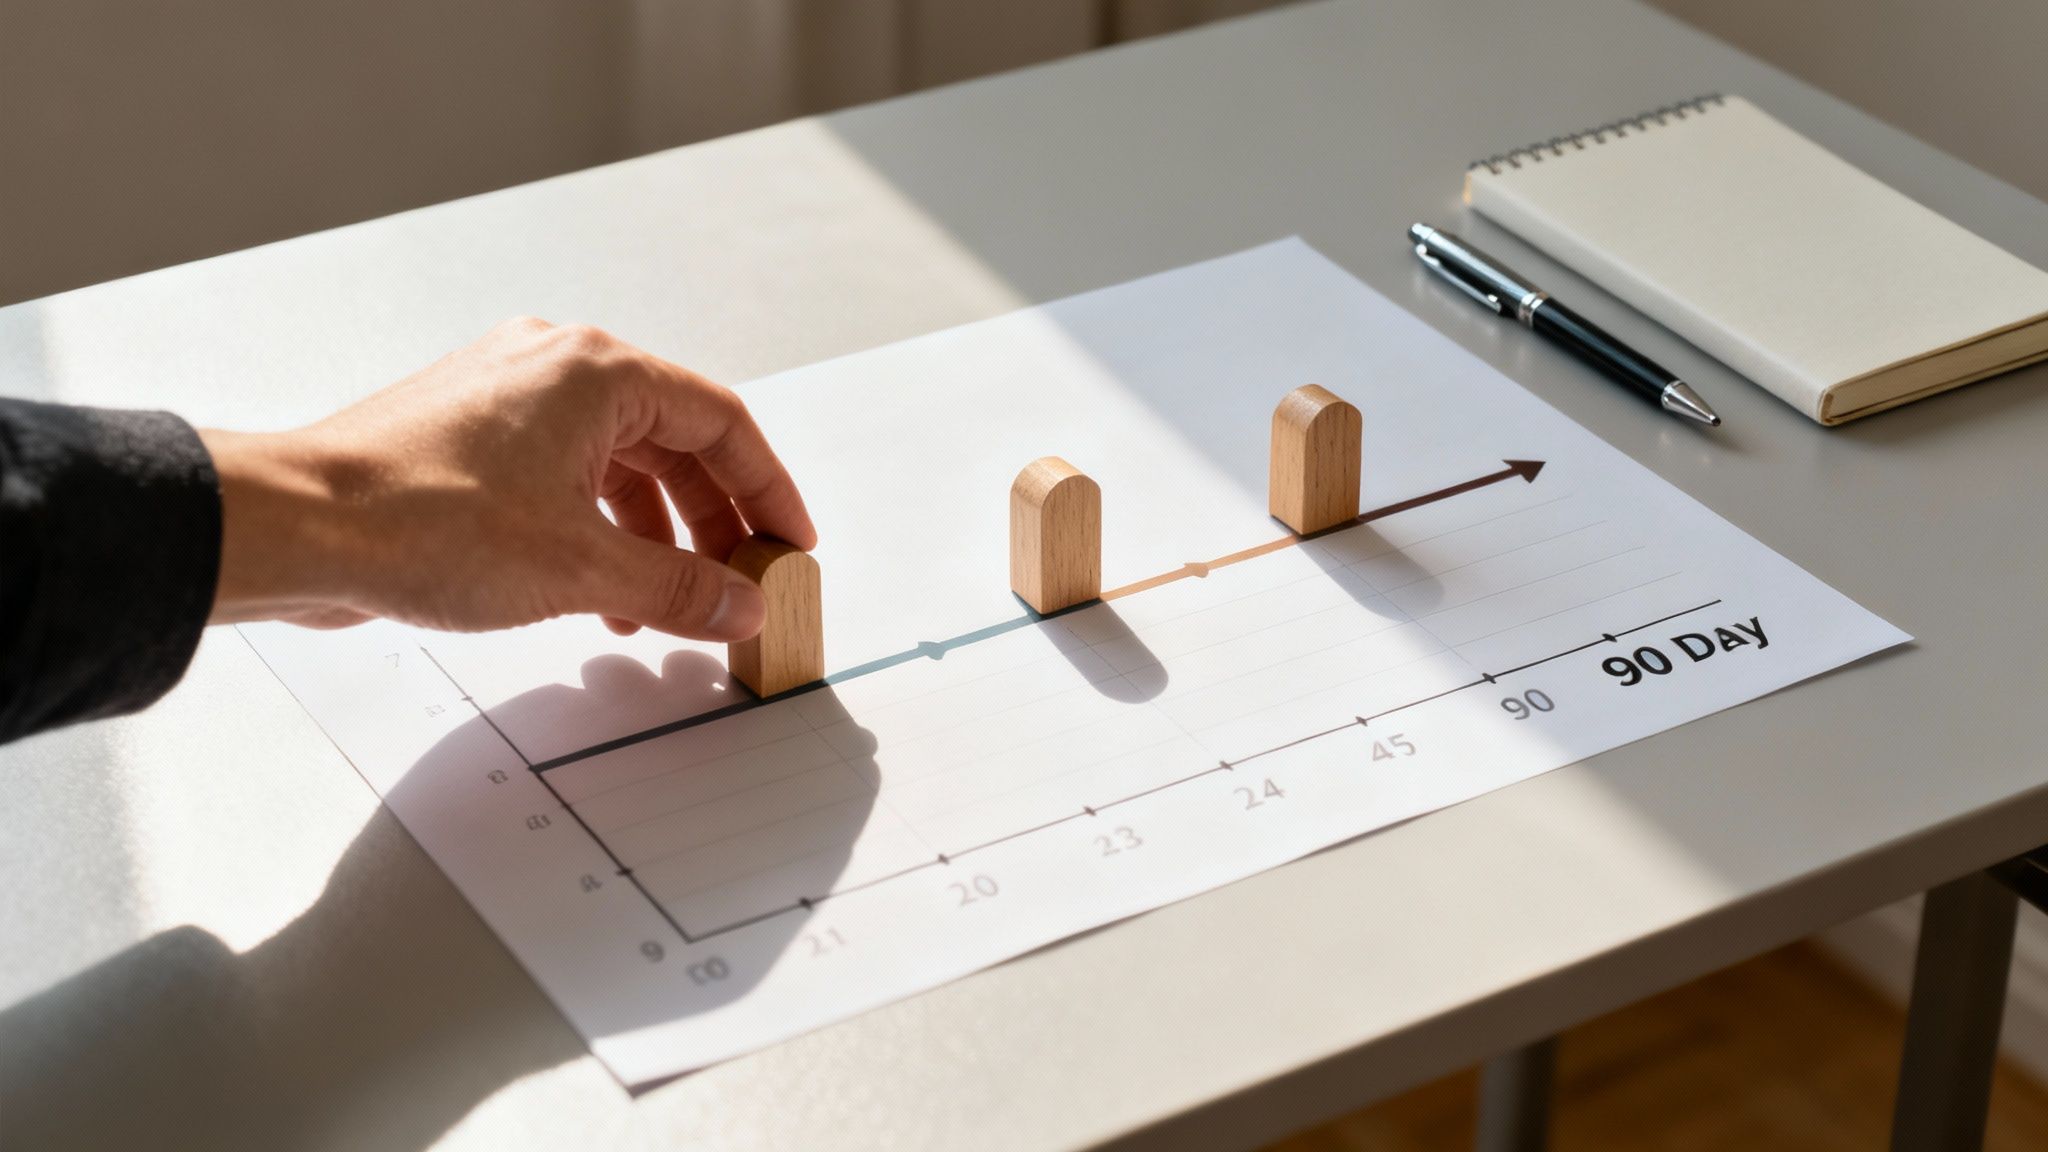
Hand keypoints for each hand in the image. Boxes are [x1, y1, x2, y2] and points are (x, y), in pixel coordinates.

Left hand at [200, 318, 816, 640]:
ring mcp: (510, 402)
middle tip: (740, 582)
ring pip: (620, 466)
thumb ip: (680, 587)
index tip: (791, 544)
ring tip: (671, 607)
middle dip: (714, 522)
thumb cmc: (421, 519)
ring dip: (656, 537)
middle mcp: (555, 369)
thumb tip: (741, 603)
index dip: (769, 489)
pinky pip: (569, 480)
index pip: (722, 421)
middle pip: (674, 443)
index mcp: (595, 371)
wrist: (297, 529)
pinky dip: (601, 533)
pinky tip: (604, 597)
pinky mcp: (474, 442)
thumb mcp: (581, 566)